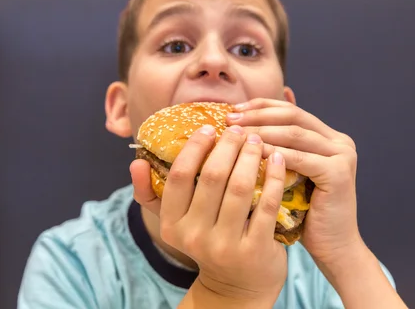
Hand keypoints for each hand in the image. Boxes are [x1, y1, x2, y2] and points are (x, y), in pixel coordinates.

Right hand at [131, 125, 287, 303]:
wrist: (238, 285)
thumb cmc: (206, 240)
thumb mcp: (175, 222)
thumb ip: (150, 193)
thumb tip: (136, 161)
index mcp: (173, 226)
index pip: (180, 176)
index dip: (195, 147)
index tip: (209, 128)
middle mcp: (195, 237)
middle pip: (213, 177)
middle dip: (228, 145)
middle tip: (239, 130)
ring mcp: (226, 245)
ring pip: (240, 187)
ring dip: (251, 156)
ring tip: (257, 140)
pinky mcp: (256, 250)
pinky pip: (267, 204)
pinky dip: (275, 177)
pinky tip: (278, 159)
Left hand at [226, 98, 361, 263]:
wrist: (332, 248)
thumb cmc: (303, 214)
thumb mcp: (286, 175)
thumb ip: (273, 151)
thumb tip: (236, 130)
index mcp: (327, 137)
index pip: (290, 109)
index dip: (260, 105)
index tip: (231, 110)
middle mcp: (339, 141)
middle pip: (292, 115)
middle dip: (257, 115)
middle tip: (229, 120)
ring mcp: (343, 155)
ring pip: (295, 133)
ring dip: (262, 132)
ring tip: (236, 135)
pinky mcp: (339, 172)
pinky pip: (301, 158)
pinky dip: (276, 154)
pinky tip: (253, 155)